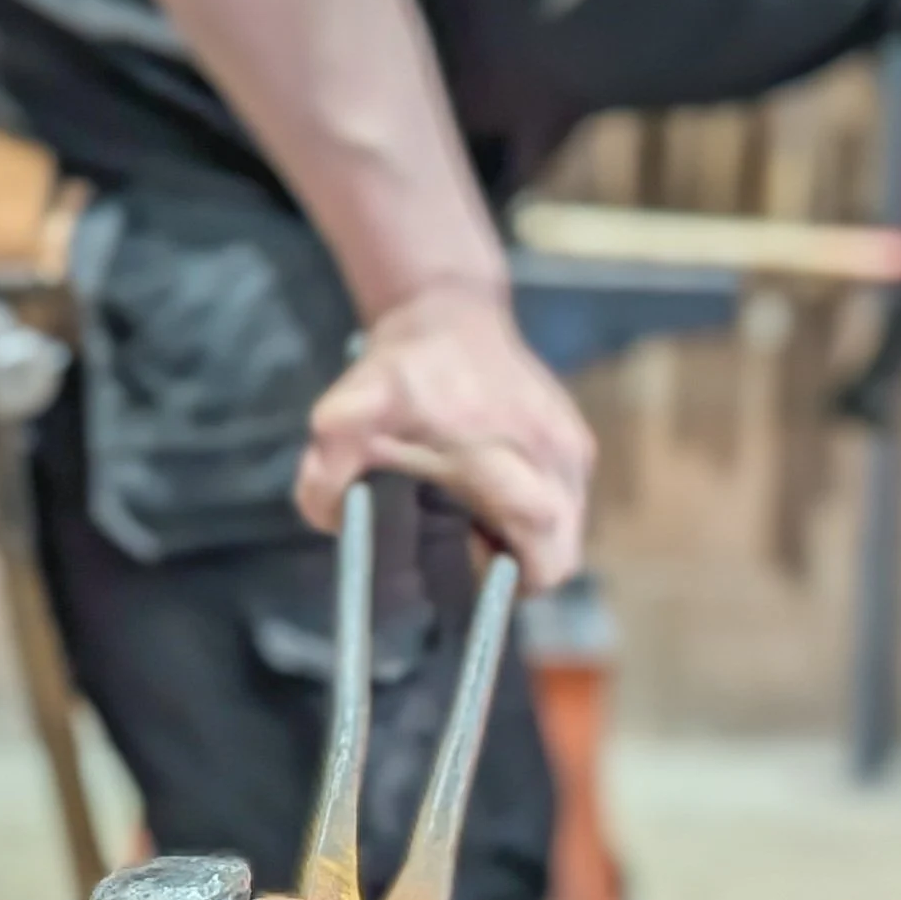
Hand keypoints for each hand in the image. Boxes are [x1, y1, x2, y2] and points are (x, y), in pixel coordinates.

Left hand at [297, 289, 593, 589]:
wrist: (448, 312)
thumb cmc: (398, 373)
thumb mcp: (344, 418)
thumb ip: (324, 478)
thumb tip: (335, 527)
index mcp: (498, 454)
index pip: (544, 543)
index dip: (518, 582)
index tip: (480, 587)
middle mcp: (549, 451)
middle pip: (563, 550)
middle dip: (523, 572)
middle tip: (473, 561)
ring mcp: (571, 445)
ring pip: (569, 531)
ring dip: (532, 546)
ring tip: (481, 531)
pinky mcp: (576, 440)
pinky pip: (568, 505)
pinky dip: (537, 519)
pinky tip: (495, 503)